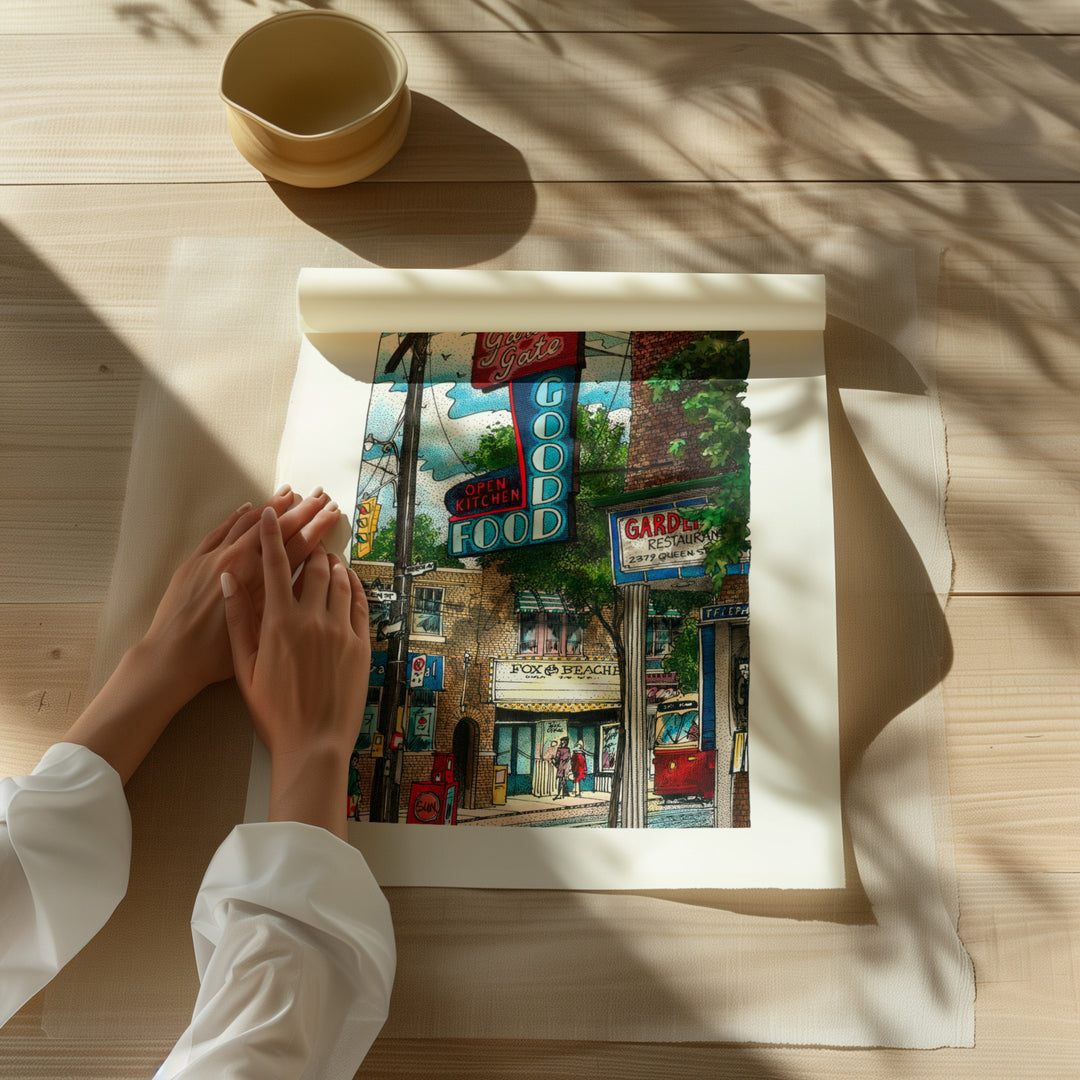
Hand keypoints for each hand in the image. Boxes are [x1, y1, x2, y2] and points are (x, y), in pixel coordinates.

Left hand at [142, 487, 343, 701]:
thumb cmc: (217, 655)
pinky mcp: (195, 561)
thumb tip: (306, 579)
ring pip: (248, 523)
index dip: (317, 527)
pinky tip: (249, 508)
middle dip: (302, 510)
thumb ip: (282, 600)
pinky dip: (237, 517)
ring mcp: (215, 557)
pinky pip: (220, 530)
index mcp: (259, 581)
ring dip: (271, 506)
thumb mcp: (261, 631)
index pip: (297, 545)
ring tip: (290, 492)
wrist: (171, 657)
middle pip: (277, 528)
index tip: (332, 511)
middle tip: (321, 495)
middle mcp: (239, 561)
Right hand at [222, 507, 369, 835]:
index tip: (270, 513)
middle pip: (314, 566)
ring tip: (325, 555)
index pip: (275, 565)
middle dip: (309, 544)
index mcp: (279, 622)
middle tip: (307, 533)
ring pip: (340, 580)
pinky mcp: (360, 644)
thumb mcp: (244, 667)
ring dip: (332, 562)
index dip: (272, 535)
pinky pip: (359, 603)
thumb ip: (237, 620)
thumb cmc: (273, 711)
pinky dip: (352, 585)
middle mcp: (313, 619)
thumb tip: (228, 579)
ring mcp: (341, 630)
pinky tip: (347, 581)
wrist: (313, 743)